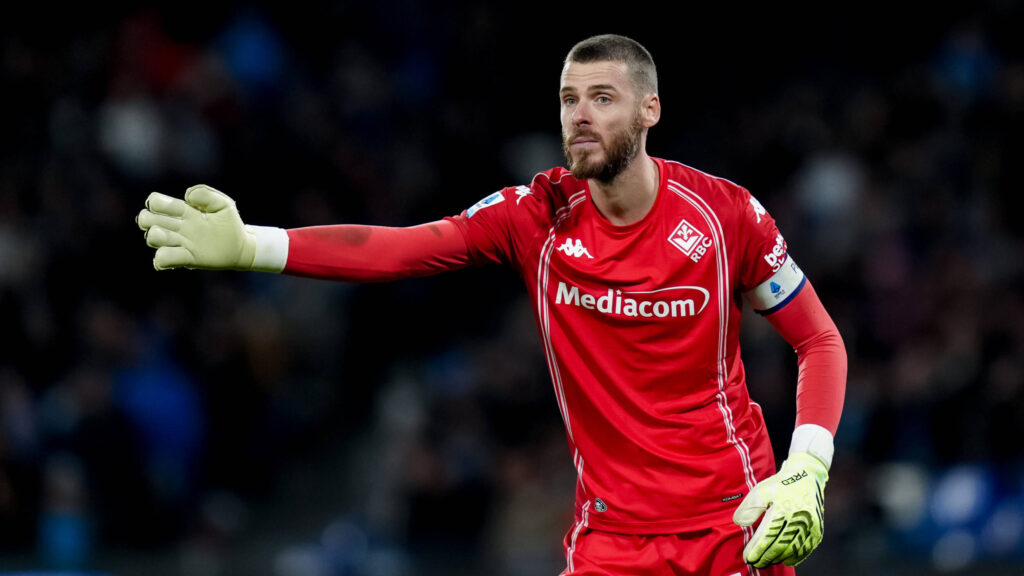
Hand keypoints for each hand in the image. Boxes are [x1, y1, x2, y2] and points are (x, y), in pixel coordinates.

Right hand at [137, 184, 256, 270]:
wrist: (241, 246)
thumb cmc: (229, 223)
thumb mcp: (223, 203)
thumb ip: (205, 193)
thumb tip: (186, 196)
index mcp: (182, 210)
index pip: (155, 202)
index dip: (157, 202)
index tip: (177, 207)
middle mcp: (176, 227)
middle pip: (145, 219)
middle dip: (150, 219)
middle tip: (174, 223)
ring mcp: (179, 243)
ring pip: (152, 238)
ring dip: (157, 236)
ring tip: (177, 238)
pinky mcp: (186, 259)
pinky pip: (162, 259)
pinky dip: (162, 258)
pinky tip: (180, 253)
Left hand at [733, 452, 827, 566]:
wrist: (806, 475)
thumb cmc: (780, 483)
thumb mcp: (761, 490)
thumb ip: (750, 507)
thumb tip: (739, 523)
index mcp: (783, 510)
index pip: (768, 537)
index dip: (757, 550)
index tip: (748, 557)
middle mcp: (798, 520)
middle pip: (780, 546)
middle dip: (766, 557)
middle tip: (755, 562)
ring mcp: (810, 526)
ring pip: (793, 550)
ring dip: (779, 558)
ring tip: (766, 561)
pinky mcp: (817, 529)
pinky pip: (806, 549)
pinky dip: (795, 556)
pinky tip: (785, 559)